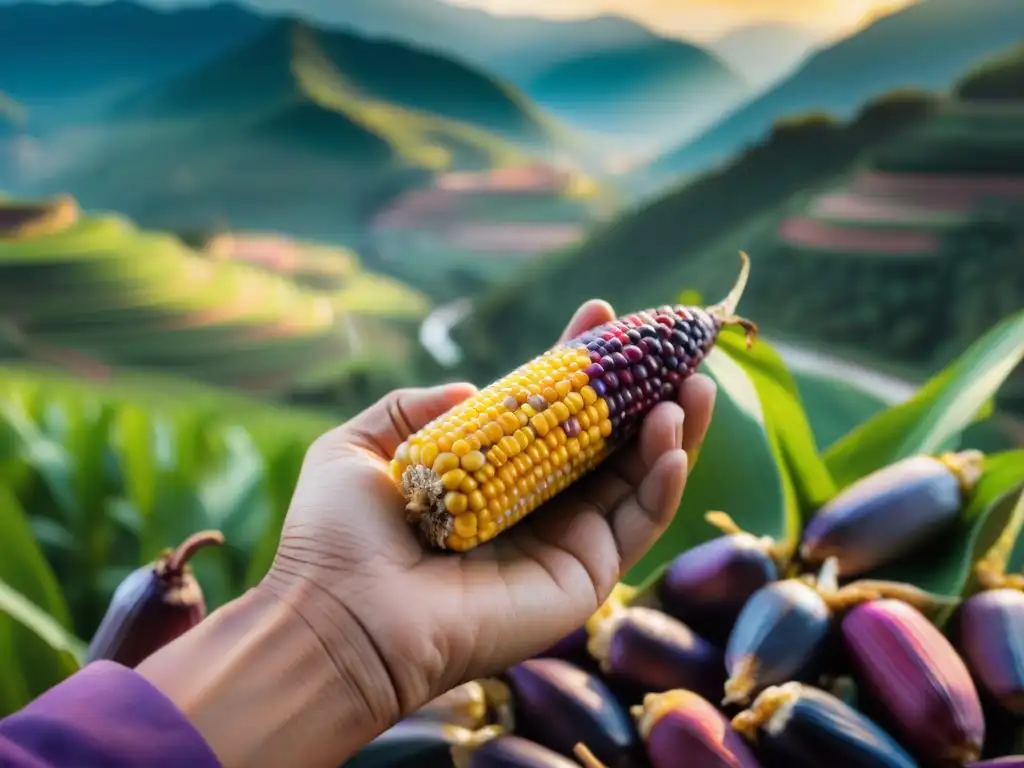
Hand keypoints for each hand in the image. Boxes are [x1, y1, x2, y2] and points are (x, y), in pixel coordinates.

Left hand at [262, 300, 717, 744]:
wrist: (340, 614)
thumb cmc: (338, 536)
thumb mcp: (361, 446)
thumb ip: (414, 406)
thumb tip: (473, 389)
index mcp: (486, 472)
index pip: (547, 410)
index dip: (576, 362)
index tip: (599, 313)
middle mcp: (532, 504)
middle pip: (607, 440)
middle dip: (644, 391)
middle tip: (675, 350)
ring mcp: (562, 541)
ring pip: (637, 478)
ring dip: (672, 429)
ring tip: (692, 386)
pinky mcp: (583, 577)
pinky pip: (639, 524)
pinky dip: (665, 480)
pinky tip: (672, 438)